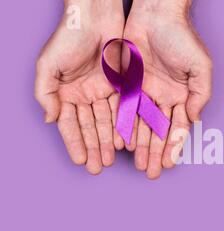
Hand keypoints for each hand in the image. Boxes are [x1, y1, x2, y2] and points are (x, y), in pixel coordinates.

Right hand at [35, 0, 124, 173]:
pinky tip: (126, 140)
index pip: (70, 124)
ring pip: (107, 122)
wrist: (96, 17)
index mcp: (65, 93)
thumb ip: (45, 94)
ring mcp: (103, 91)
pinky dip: (123, 125)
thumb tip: (50, 120)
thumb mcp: (48, 66)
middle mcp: (84, 95)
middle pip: (90, 127)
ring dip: (108, 141)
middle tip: (98, 167)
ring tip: (112, 159)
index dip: (75, 143)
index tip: (80, 161)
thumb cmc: (68, 38)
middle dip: (93, 148)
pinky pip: (123, 109)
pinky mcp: (121, 85)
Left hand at [124, 0, 212, 178]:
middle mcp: (163, 97)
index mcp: (182, 95)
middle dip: (155, 152)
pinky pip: (125, 109)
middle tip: (150, 173)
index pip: (177, 127)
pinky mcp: (128, 83)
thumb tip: (194, 120)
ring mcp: (145, 91)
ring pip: (141, 124)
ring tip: (138, 164)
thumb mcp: (201, 68)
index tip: (168, 164)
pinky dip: (125, 126)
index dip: (173, 146)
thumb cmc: (182, 38)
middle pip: (158, 130)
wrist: (156, 14)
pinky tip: (125, 143)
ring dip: (141, 145)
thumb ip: (200, 95)